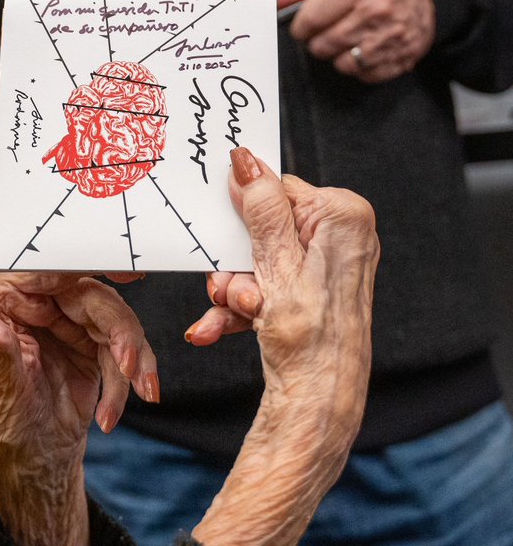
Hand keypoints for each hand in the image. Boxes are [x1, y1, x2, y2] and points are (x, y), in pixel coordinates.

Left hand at [0, 272, 156, 545]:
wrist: (37, 459)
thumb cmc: (10, 424)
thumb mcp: (3, 392)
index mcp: (9, 299)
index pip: (45, 268)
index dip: (82, 260)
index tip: (120, 266)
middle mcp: (40, 302)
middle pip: (92, 296)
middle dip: (120, 333)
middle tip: (129, 364)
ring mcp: (71, 321)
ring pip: (116, 321)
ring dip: (133, 359)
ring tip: (138, 392)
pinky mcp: (94, 342)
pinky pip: (125, 348)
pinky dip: (131, 379)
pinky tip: (113, 412)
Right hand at [190, 149, 379, 545]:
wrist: (319, 402)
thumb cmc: (309, 336)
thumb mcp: (274, 262)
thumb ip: (260, 206)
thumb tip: (245, 160)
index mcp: (343, 215)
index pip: (276, 190)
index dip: (245, 218)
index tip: (225, 242)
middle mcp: (343, 234)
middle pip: (264, 226)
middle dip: (237, 262)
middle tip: (226, 288)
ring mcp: (330, 262)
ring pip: (261, 258)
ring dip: (235, 287)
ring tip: (230, 312)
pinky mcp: (317, 286)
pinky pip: (271, 281)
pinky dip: (244, 302)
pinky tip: (219, 325)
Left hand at [277, 0, 435, 82]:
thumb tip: (275, 2)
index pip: (310, 20)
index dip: (300, 27)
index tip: (302, 27)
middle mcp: (375, 12)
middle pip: (323, 45)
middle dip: (317, 41)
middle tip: (326, 32)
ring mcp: (390, 38)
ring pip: (341, 64)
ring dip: (336, 55)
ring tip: (345, 39)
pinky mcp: (401, 58)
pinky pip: (364, 75)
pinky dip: (357, 66)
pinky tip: (363, 49)